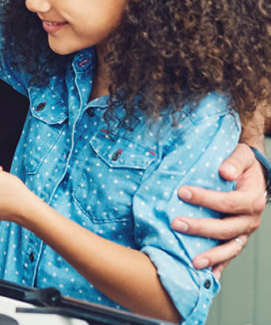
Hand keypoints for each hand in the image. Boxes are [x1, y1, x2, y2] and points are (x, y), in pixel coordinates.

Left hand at [174, 143, 265, 274]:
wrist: (254, 174)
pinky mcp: (237, 239)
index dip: (206, 199)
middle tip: (176, 223)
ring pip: (230, 248)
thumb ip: (234, 161)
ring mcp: (244, 232)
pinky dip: (219, 266)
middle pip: (226, 228)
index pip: (229, 202)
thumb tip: (224, 171)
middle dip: (201, 228)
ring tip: (192, 262)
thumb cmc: (243, 164)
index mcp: (253, 199)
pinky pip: (229, 255)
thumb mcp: (242, 156)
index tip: (182, 192)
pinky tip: (207, 276)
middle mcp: (251, 219)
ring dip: (211, 256)